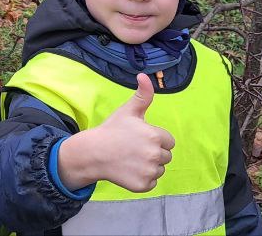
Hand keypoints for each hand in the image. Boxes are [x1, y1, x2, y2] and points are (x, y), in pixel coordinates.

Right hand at [57, 73, 174, 192]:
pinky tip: (129, 170)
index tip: (140, 138)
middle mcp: (155, 155)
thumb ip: (143, 94)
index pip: (168, 141)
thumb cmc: (112, 130)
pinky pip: (152, 182)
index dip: (155, 138)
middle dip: (154, 152)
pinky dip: (143, 178)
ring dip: (149, 166)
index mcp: (156, 136)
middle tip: (134, 149)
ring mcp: (149, 171)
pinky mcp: (143, 185)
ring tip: (132, 159)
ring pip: (160, 169)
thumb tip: (145, 75)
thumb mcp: (128, 110)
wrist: (93, 153)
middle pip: (166, 156)